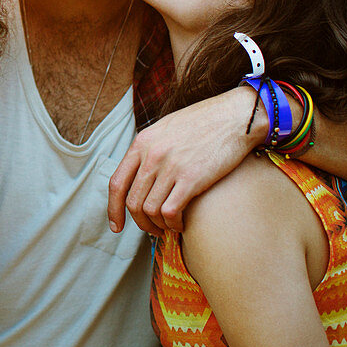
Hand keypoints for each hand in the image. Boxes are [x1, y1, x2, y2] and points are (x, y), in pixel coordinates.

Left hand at [108, 87, 264, 234]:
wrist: (233, 116)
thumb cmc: (203, 123)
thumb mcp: (165, 129)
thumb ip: (150, 149)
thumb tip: (141, 174)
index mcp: (141, 143)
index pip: (117, 182)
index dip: (113, 208)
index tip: (116, 226)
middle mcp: (151, 155)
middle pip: (132, 201)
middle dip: (140, 223)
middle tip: (153, 230)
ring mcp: (170, 166)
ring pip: (150, 210)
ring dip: (158, 226)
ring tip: (169, 227)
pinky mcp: (191, 178)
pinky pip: (170, 212)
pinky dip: (173, 224)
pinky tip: (181, 224)